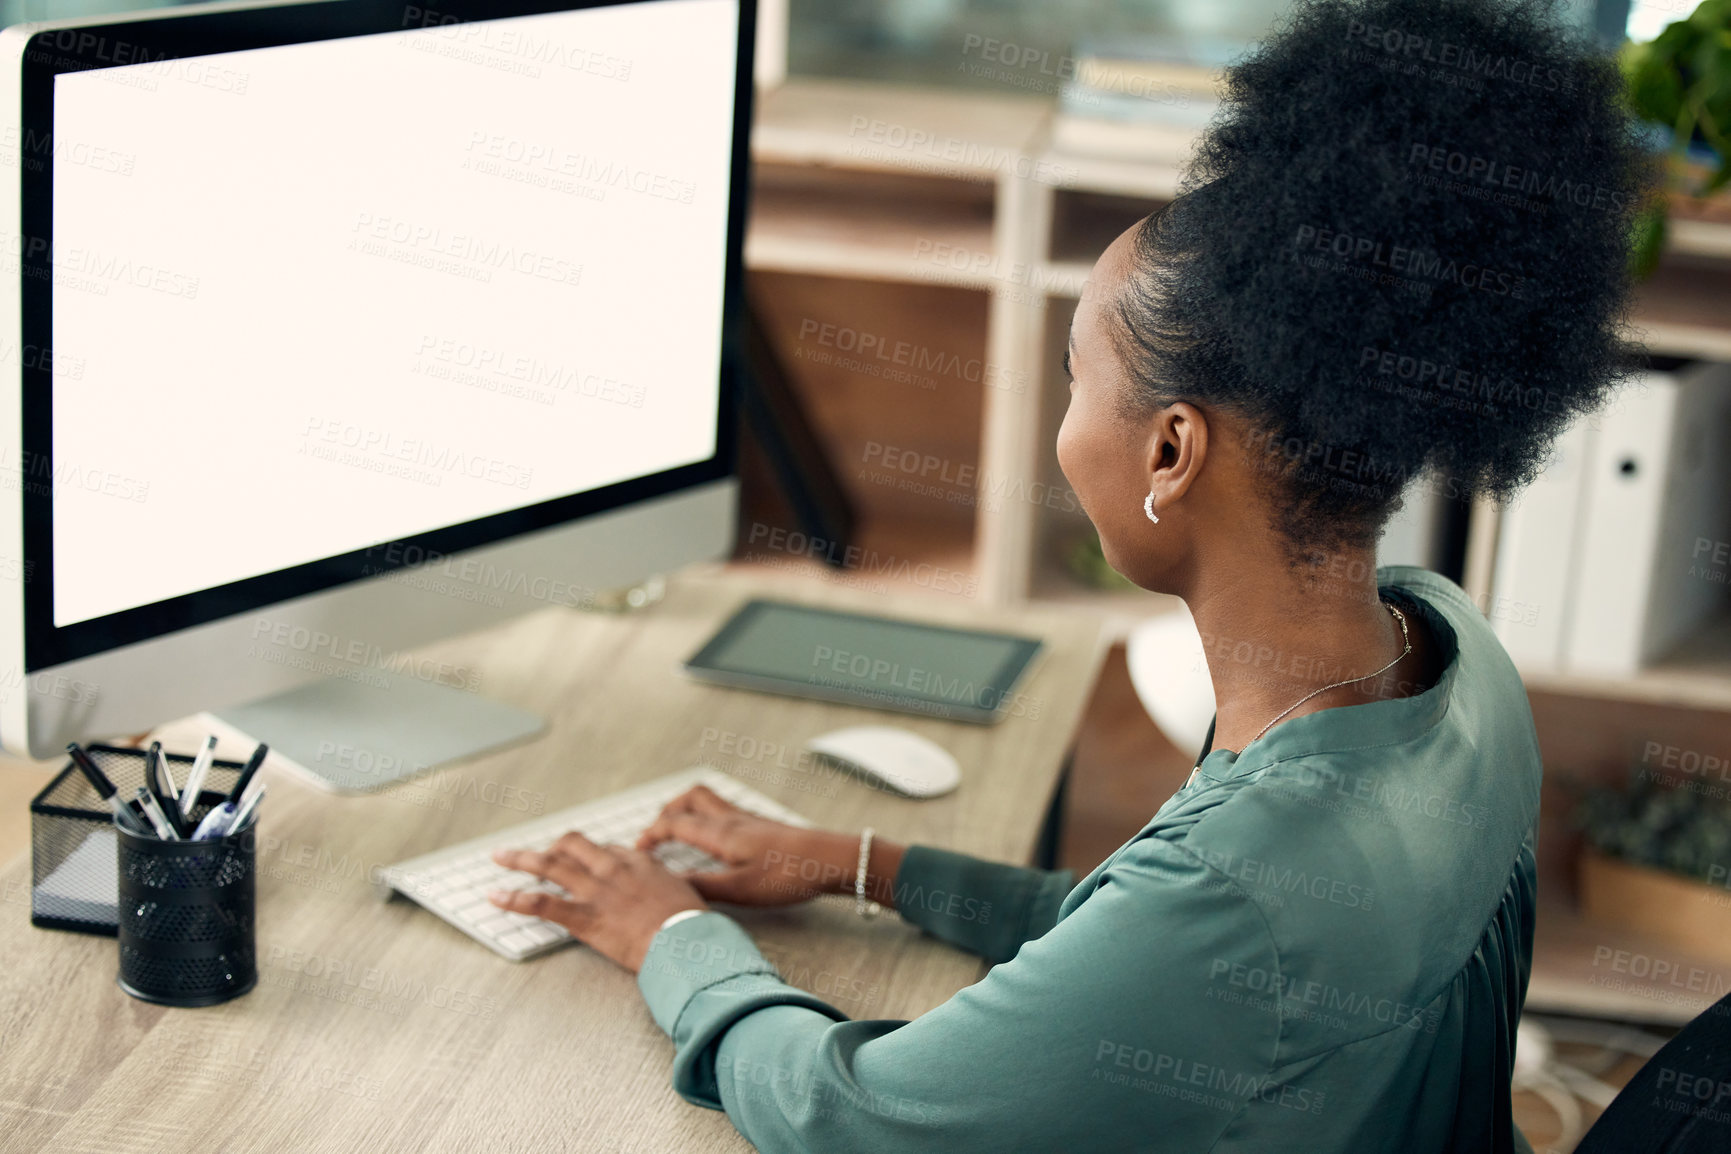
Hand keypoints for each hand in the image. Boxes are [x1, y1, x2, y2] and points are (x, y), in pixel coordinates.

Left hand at [489, 831, 705, 972]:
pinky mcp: (583, 916)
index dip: (590, 855)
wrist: (685, 942)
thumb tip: (669, 892)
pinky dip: (514, 899)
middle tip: (535, 853)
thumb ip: (669, 887)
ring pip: (549, 865)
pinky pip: (540, 903)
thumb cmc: (691, 924)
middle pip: (572, 845)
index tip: (583, 862)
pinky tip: (496, 897)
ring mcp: (595, 890)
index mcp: (638, 862)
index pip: (605, 848)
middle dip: (551, 846)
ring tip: (500, 856)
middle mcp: (612, 868)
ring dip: (520, 859)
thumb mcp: (685, 894)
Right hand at [636, 785, 856, 906]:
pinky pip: (725, 809)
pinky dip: (708, 816)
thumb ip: (701, 887)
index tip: (636, 852)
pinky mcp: (763, 825)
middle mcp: (731, 818)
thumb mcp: (740, 889)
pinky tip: (715, 838)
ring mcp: (749, 819)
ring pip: (709, 800)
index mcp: (720, 832)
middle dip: (666, 812)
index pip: (673, 823)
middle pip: (690, 798)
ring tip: (678, 831)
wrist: (832, 859)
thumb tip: (667, 887)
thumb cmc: (788, 874)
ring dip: (687, 809)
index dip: (650, 835)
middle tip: (654, 835)